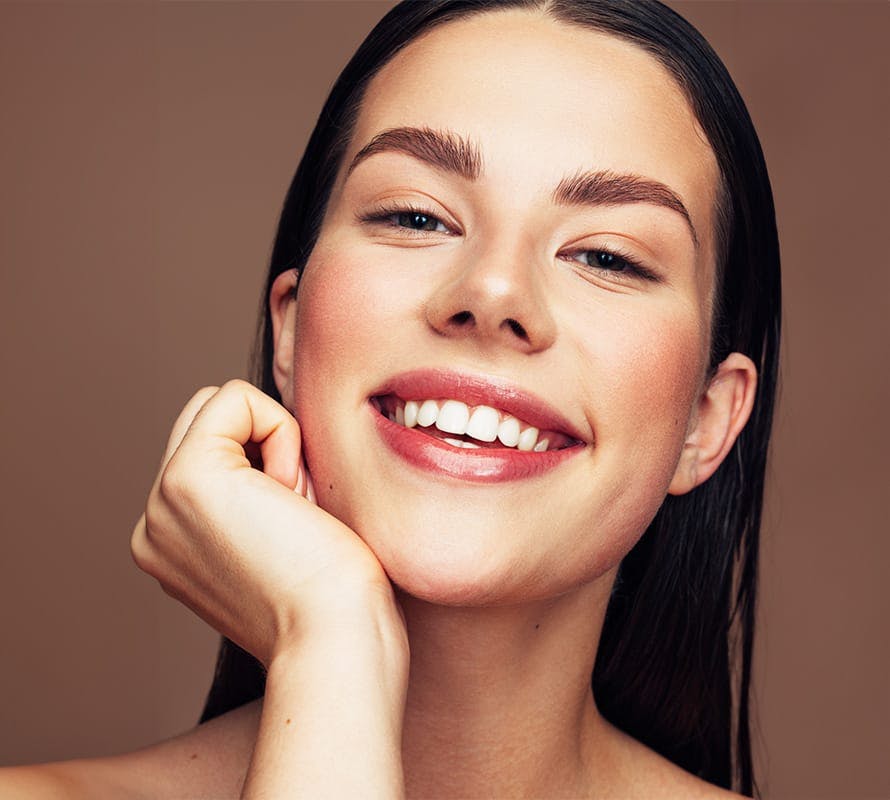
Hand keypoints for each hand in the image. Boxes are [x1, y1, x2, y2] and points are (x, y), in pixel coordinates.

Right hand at [131, 380, 402, 666]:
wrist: (336, 640)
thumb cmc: (336, 596)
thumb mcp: (282, 537)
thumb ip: (256, 496)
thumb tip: (274, 444)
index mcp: (175, 542)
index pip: (215, 450)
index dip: (272, 463)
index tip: (296, 526)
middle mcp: (155, 524)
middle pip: (210, 420)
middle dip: (267, 444)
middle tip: (297, 512)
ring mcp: (161, 503)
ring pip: (221, 406)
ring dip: (276, 441)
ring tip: (293, 510)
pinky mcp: (186, 479)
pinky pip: (236, 397)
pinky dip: (281, 429)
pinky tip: (292, 495)